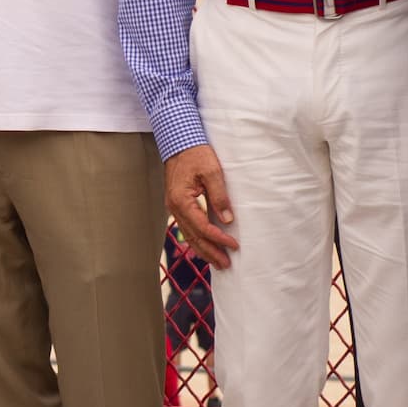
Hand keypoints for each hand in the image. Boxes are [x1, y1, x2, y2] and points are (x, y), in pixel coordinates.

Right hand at [163, 144, 237, 266]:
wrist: (179, 141)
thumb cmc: (195, 154)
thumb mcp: (212, 172)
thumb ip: (219, 196)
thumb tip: (227, 219)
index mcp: (181, 200)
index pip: (202, 227)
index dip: (218, 238)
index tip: (233, 245)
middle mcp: (174, 207)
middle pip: (193, 237)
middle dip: (211, 252)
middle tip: (226, 265)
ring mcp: (174, 207)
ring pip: (189, 235)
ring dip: (204, 249)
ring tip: (218, 262)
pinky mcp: (178, 205)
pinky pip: (187, 227)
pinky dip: (197, 239)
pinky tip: (205, 246)